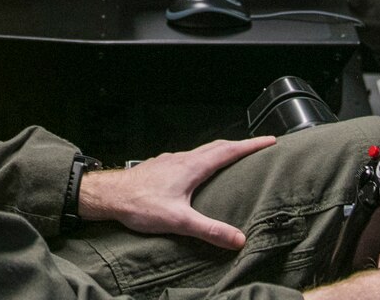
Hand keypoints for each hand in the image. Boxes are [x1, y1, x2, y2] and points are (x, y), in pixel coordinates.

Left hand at [76, 136, 274, 247]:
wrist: (109, 196)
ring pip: (203, 151)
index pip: (229, 151)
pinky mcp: (162, 166)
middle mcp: (183, 158)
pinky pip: (190, 157)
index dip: (252, 145)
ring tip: (234, 158)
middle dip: (241, 145)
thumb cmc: (140, 205)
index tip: (271, 140)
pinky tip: (200, 171)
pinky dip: (205, 158)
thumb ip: (209, 230)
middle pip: (218, 146)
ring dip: (222, 151)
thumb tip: (239, 239)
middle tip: (259, 147)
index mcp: (192, 166)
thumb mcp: (178, 221)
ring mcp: (171, 160)